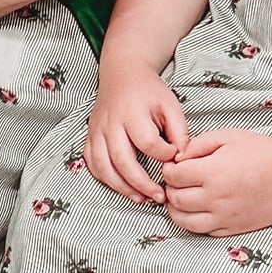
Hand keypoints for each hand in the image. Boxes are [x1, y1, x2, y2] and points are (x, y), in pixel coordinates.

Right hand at [85, 63, 188, 203]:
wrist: (122, 74)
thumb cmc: (149, 92)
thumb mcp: (171, 105)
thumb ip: (180, 132)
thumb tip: (181, 160)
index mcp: (133, 113)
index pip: (148, 142)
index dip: (164, 155)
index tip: (175, 157)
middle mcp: (111, 123)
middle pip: (122, 160)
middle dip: (142, 184)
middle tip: (160, 196)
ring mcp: (97, 131)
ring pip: (103, 167)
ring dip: (122, 187)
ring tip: (141, 199)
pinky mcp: (90, 136)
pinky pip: (92, 164)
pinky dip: (105, 179)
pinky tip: (122, 187)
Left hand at [161, 129, 271, 236]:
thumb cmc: (264, 152)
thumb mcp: (228, 136)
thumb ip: (197, 145)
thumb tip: (177, 158)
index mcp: (213, 172)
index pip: (172, 176)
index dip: (169, 168)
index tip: (176, 164)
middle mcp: (216, 198)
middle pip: (175, 199)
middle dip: (171, 187)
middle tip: (179, 179)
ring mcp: (225, 218)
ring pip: (184, 221)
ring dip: (177, 209)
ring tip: (184, 196)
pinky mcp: (234, 230)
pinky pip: (203, 231)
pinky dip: (194, 221)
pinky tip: (200, 208)